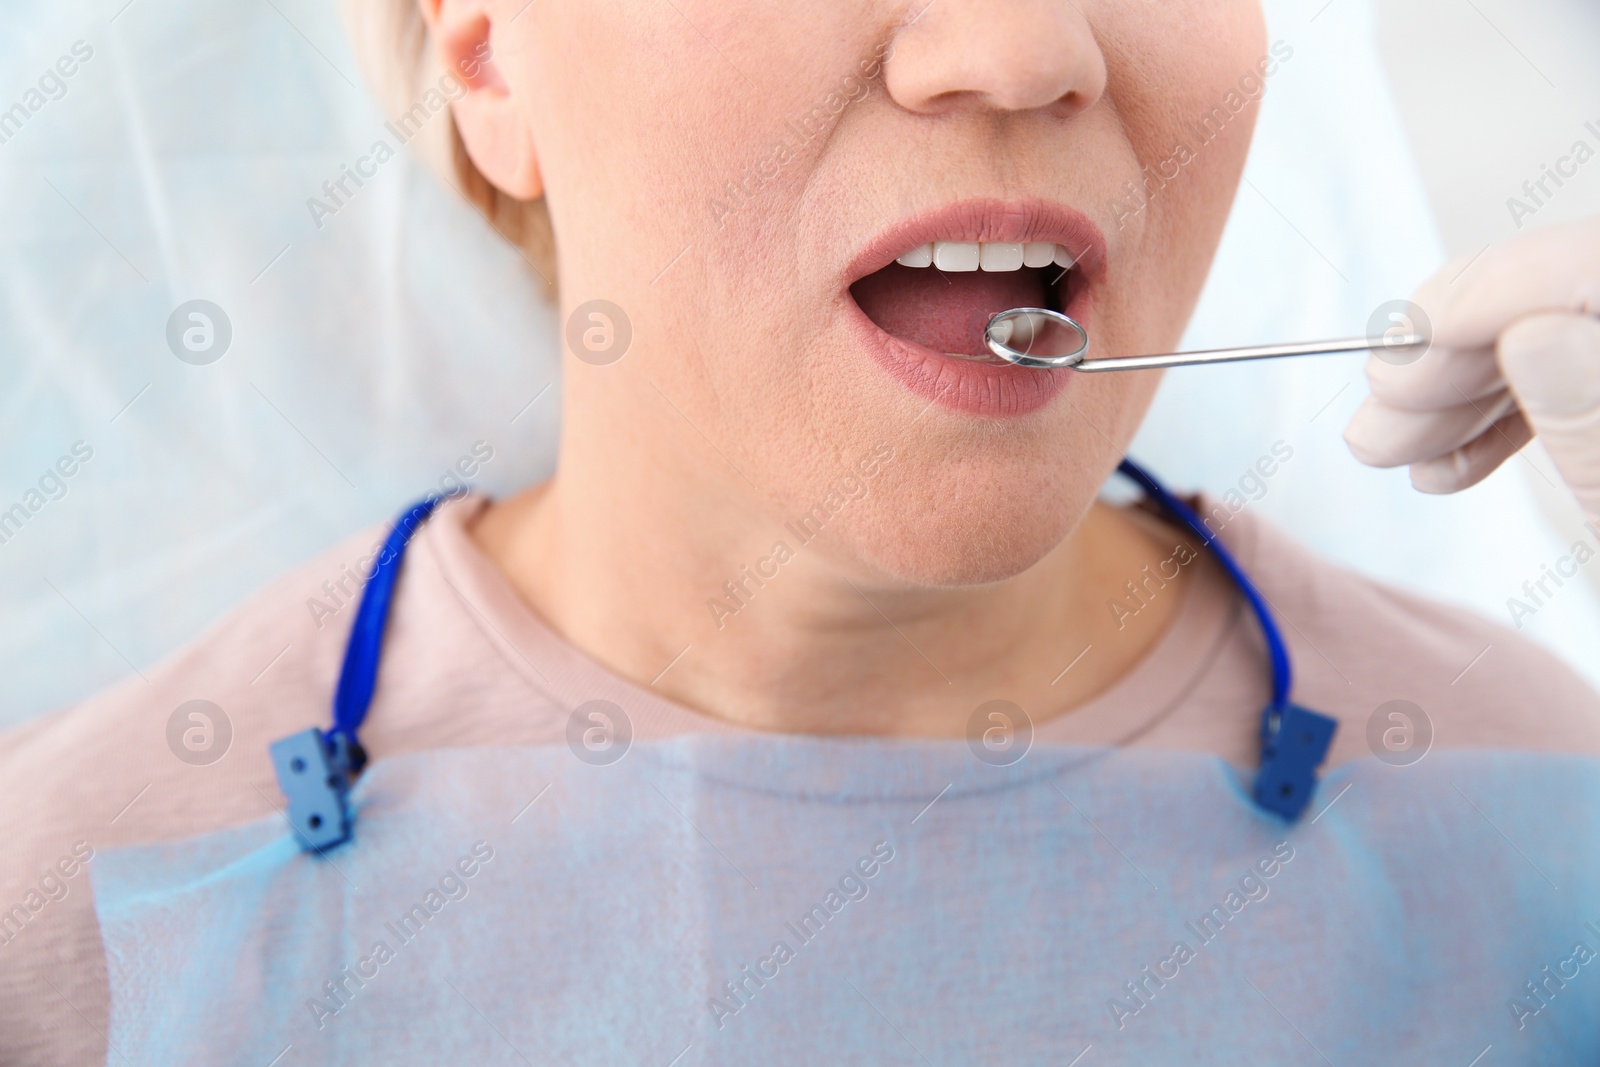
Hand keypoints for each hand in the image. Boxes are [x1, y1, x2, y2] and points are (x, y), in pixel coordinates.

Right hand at [1343, 215, 1599, 521]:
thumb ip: (1598, 417)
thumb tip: (1531, 328)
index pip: (1598, 265)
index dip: (1495, 291)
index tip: (1402, 348)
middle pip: (1570, 294)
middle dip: (1458, 353)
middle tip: (1381, 413)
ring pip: (1558, 338)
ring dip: (1462, 394)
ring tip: (1390, 452)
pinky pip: (1574, 382)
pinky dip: (1505, 421)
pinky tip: (1446, 467)